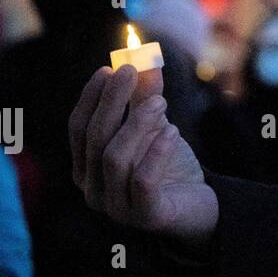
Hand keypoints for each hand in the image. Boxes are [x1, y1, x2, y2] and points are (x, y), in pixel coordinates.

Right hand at [69, 65, 218, 248]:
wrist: (198, 204)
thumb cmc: (168, 165)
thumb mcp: (156, 126)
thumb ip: (146, 97)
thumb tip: (144, 59)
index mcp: (87, 167)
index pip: (78, 128)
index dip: (91, 97)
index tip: (108, 68)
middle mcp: (93, 189)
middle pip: (94, 140)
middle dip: (111, 101)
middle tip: (132, 72)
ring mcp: (116, 207)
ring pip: (115, 159)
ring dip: (137, 123)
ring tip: (162, 102)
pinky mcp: (145, 216)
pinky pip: (142, 181)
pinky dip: (156, 152)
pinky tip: (173, 131)